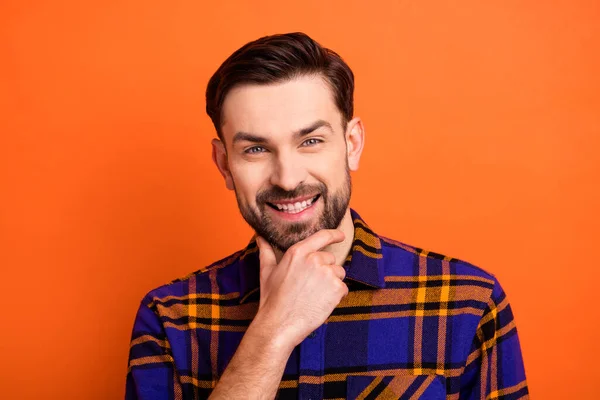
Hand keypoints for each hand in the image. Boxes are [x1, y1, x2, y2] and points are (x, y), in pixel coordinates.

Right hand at [254, 230, 348, 348]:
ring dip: (331, 283)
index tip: (341, 235)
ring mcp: (327, 273)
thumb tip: (260, 237)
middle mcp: (314, 259)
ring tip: (314, 295)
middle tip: (310, 286)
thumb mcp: (267, 271)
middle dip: (325, 270)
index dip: (334, 234)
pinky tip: (321, 303)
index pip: (322, 236)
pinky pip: (343, 288)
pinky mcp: (336, 288)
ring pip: (338, 273)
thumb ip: (266, 251)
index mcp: (298, 252)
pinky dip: (336, 296)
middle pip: (330, 259)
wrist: (279, 324)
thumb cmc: (272, 299)